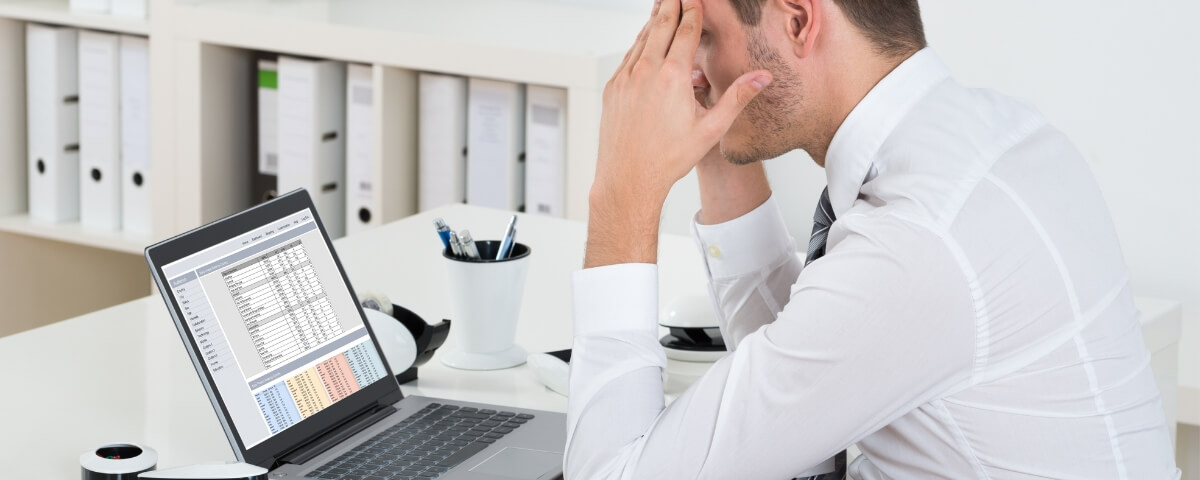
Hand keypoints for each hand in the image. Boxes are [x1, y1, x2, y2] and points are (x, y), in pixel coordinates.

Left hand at [585, 0, 771, 267]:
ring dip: (652, 22)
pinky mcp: (613, 89)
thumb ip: (737, 98)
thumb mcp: (711, 130)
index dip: (692, 11)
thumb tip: (762, 78)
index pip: (685, 32)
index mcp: (673, 77)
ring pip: (641, 40)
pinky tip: (643, 44)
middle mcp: (646, 72)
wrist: (628, 179)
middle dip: (670, 6)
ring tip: (661, 9)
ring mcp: (626, 79)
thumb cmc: (668, 159)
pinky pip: (628, 58)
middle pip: (659, 26)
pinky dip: (638, 45)